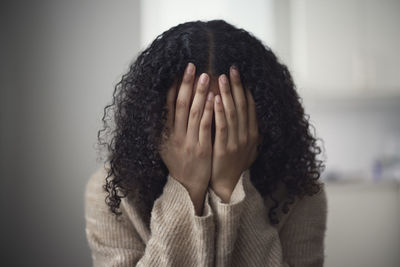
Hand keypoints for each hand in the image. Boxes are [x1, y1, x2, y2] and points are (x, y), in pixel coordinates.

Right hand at [159, 62, 214, 214]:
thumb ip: (165, 127)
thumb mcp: (165, 146)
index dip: (173, 87)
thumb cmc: (178, 163)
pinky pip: (206, 127)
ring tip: (206, 75)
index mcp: (166, 133)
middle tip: (192, 66)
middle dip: (186, 84)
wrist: (186, 186)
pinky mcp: (201, 149)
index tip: (178, 71)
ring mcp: (189, 142)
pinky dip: (209, 111)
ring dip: (199, 93)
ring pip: (194, 113)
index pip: (168, 105)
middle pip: (181, 105)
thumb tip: (166, 105)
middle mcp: (175, 136)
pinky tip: (214, 98)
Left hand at [210, 66, 261, 202]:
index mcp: (253, 133)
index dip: (245, 89)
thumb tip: (248, 111)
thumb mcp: (246, 147)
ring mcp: (236, 142)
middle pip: (242, 106)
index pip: (250, 106)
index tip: (239, 74)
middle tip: (231, 69)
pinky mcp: (224, 149)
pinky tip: (214, 98)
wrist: (225, 185)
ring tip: (221, 77)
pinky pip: (222, 126)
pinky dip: (219, 111)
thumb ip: (248, 129)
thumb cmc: (233, 163)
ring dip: (227, 94)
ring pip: (232, 113)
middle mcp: (247, 136)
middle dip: (236, 86)